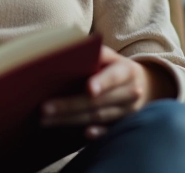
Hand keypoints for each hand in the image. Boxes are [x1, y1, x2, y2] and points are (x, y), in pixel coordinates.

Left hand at [40, 46, 167, 139]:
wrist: (139, 85)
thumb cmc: (113, 67)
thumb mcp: (110, 56)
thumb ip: (94, 53)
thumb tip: (67, 52)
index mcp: (126, 71)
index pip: (114, 76)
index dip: (102, 82)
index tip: (89, 89)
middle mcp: (130, 93)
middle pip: (98, 101)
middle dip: (70, 105)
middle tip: (45, 108)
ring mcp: (127, 112)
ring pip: (98, 117)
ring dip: (71, 119)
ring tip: (47, 119)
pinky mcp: (122, 125)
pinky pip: (108, 132)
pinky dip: (98, 134)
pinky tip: (84, 133)